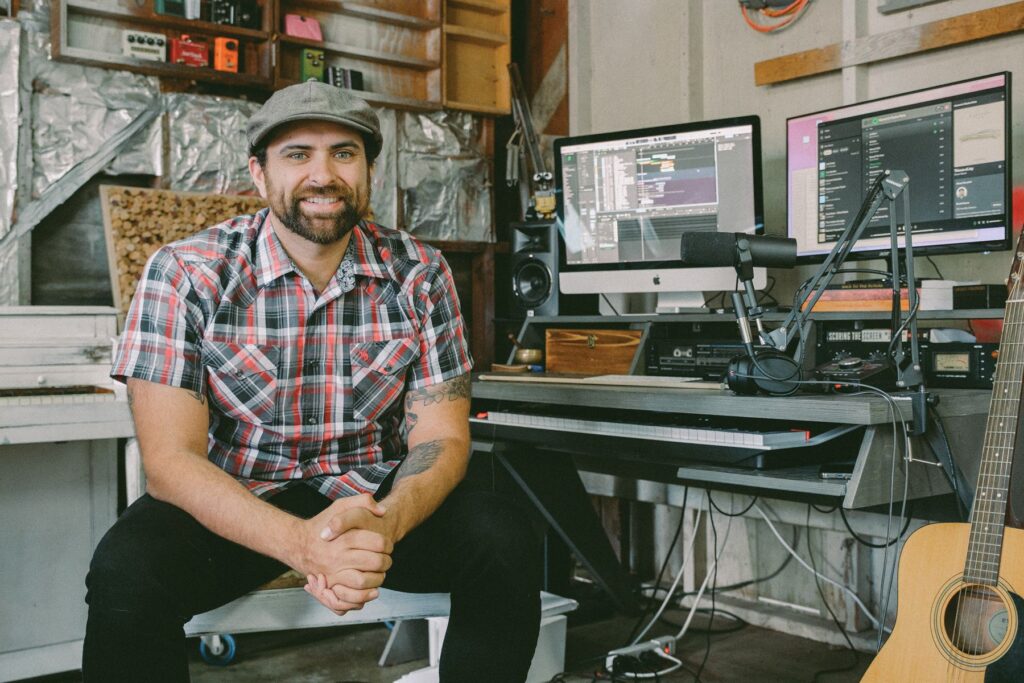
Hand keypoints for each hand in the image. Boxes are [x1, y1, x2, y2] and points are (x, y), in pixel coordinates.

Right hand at [295, 494, 392, 614]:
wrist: (297, 543)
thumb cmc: (322, 524)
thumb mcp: (341, 505)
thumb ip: (363, 501)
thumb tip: (382, 511)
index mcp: (343, 537)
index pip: (376, 543)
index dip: (387, 544)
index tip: (387, 545)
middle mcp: (337, 556)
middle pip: (373, 562)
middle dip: (386, 561)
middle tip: (386, 559)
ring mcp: (332, 573)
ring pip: (363, 581)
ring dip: (378, 579)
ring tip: (379, 573)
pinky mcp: (328, 586)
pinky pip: (349, 597)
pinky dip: (363, 595)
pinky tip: (370, 587)